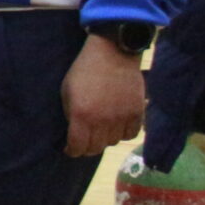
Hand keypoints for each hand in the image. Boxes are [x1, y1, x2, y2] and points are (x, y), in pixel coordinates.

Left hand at [62, 34, 146, 157]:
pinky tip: (117, 126)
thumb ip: (70, 114)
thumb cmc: (84, 70)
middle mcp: (102, 121)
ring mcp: (121, 118)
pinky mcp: (137, 113)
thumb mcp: (67, 91)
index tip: (70, 149)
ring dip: (105, 139)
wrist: (112, 54)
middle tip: (85, 141)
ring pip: (113, 142)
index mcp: (81, 115)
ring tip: (101, 129)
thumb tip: (73, 132)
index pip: (77, 147)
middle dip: (87, 147)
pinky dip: (123, 133)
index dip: (72, 151)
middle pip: (95, 148)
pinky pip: (131, 135)